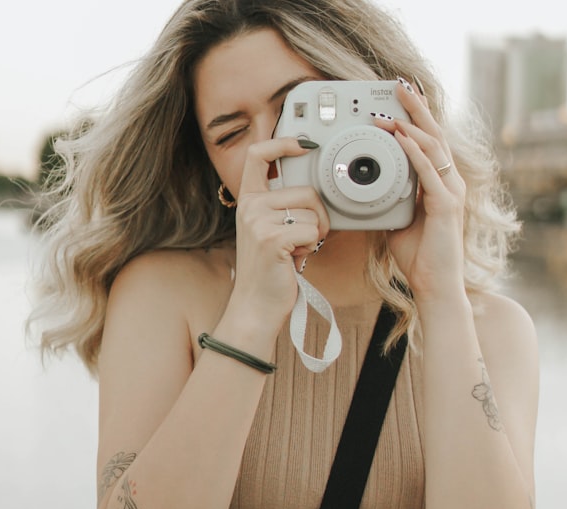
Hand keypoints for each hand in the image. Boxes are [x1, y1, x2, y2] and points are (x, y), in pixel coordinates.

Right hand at [229, 137, 329, 326]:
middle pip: (305, 191)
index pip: (258, 155)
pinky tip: (295, 258)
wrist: (255, 306)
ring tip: (296, 250)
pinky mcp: (271, 238)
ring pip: (312, 212)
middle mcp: (250, 206)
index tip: (305, 145)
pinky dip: (311, 247)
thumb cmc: (270, 270)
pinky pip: (311, 231)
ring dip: (315, 234)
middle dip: (318, 216)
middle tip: (305, 238)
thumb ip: (282, 207)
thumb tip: (315, 189)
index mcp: (249, 200)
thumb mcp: (269, 230)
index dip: (283, 143)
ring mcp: (258, 221)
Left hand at [373, 80, 468, 302]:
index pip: (428, 142)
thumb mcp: (398, 220)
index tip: (399, 99)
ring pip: (432, 148)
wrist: (434, 285)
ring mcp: (450, 192)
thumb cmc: (418, 256)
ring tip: (390, 110)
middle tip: (399, 85)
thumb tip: (367, 188)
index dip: (415, 118)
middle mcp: (449, 183)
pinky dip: (414, 153)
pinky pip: (428, 173)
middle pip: (434, 135)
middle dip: (416, 108)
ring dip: (409, 126)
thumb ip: (390, 200)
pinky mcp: (446, 206)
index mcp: (438, 184)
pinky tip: (400, 139)